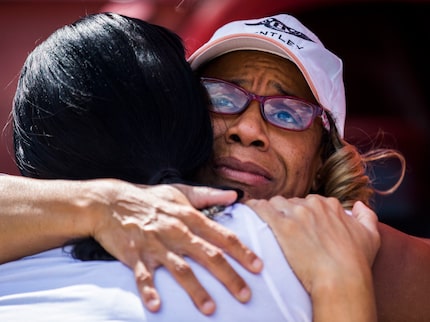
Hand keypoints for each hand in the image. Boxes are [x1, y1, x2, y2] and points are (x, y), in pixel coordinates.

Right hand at [84, 179, 262, 314]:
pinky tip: (157, 306)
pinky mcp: (135, 255)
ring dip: (196, 290)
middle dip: (229, 277)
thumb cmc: (149, 198)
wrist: (110, 202)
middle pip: (208, 256)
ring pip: (181, 269)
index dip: (242, 252)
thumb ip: (208, 195)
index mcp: (189, 218)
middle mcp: (177, 232)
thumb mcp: (180, 192)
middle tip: (245, 295)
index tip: (258, 267)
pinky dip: (149, 290)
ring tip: (210, 309)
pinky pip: (144, 276)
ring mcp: (156, 245)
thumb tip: (234, 195)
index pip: (222, 236)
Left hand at [246, 195, 379, 321]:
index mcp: (330, 205)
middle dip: (287, 213)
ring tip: (266, 224)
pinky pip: (261, 208)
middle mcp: (313, 205)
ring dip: (272, 212)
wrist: (340, 280)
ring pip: (276, 203)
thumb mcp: (371, 237)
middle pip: (292, 202)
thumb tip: (359, 205)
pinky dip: (254, 209)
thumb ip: (367, 216)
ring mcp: (296, 213)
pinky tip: (250, 213)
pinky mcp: (281, 224)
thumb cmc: (356, 263)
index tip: (299, 224)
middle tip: (283, 229)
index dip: (303, 213)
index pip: (310, 202)